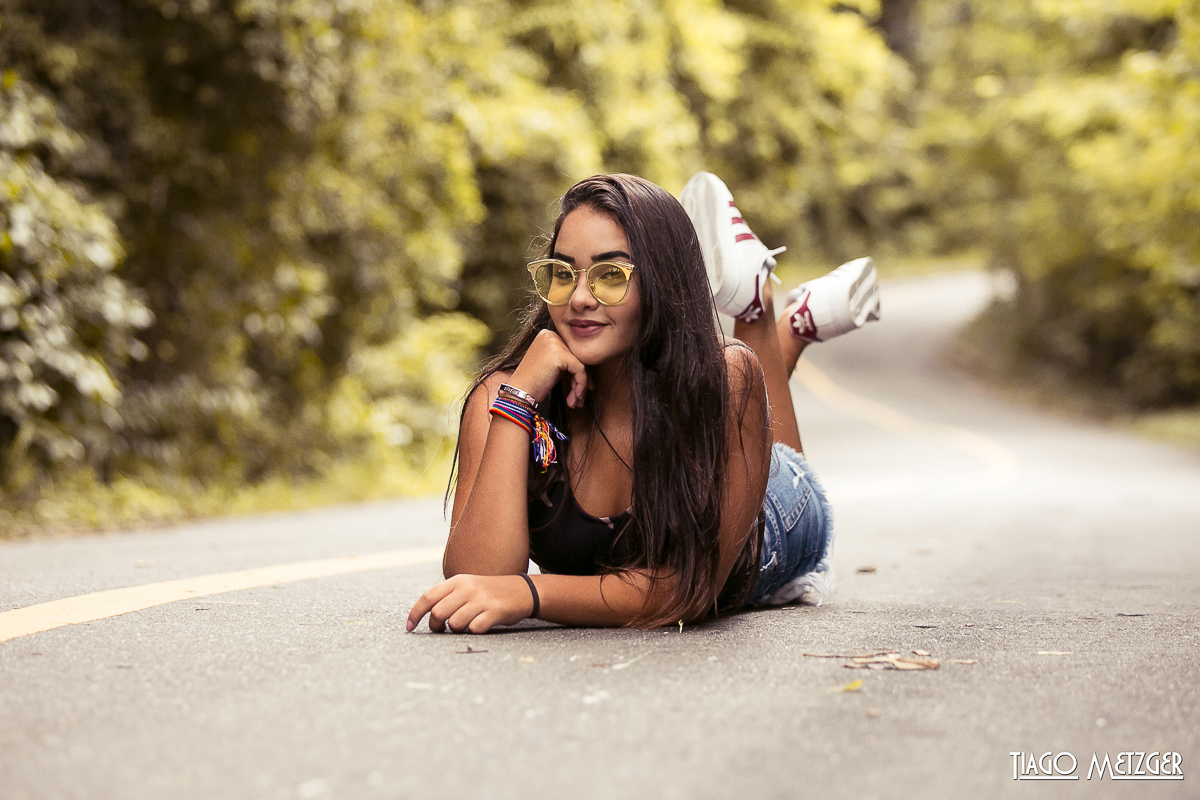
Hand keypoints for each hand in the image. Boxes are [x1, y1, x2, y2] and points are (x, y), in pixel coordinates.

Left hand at [406, 574, 535, 633]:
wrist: (521, 591)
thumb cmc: (488, 592)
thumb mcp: (467, 586)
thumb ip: (447, 596)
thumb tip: (424, 614)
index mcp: (457, 581)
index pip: (428, 597)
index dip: (415, 613)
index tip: (409, 627)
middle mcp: (467, 588)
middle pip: (438, 613)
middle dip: (436, 627)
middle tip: (442, 629)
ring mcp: (481, 599)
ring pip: (455, 623)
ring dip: (457, 630)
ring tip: (465, 625)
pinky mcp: (494, 611)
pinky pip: (474, 629)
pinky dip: (474, 631)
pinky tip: (481, 625)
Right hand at [508, 329, 589, 408]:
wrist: (519, 392)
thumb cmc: (533, 382)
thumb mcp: (551, 365)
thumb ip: (566, 360)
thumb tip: (587, 366)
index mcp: (547, 334)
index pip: (570, 351)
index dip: (577, 371)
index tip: (580, 389)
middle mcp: (550, 334)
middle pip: (576, 357)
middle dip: (581, 380)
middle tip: (580, 398)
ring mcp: (554, 343)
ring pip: (579, 364)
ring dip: (580, 386)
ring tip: (576, 402)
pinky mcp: (559, 354)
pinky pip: (579, 369)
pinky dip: (580, 385)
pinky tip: (574, 397)